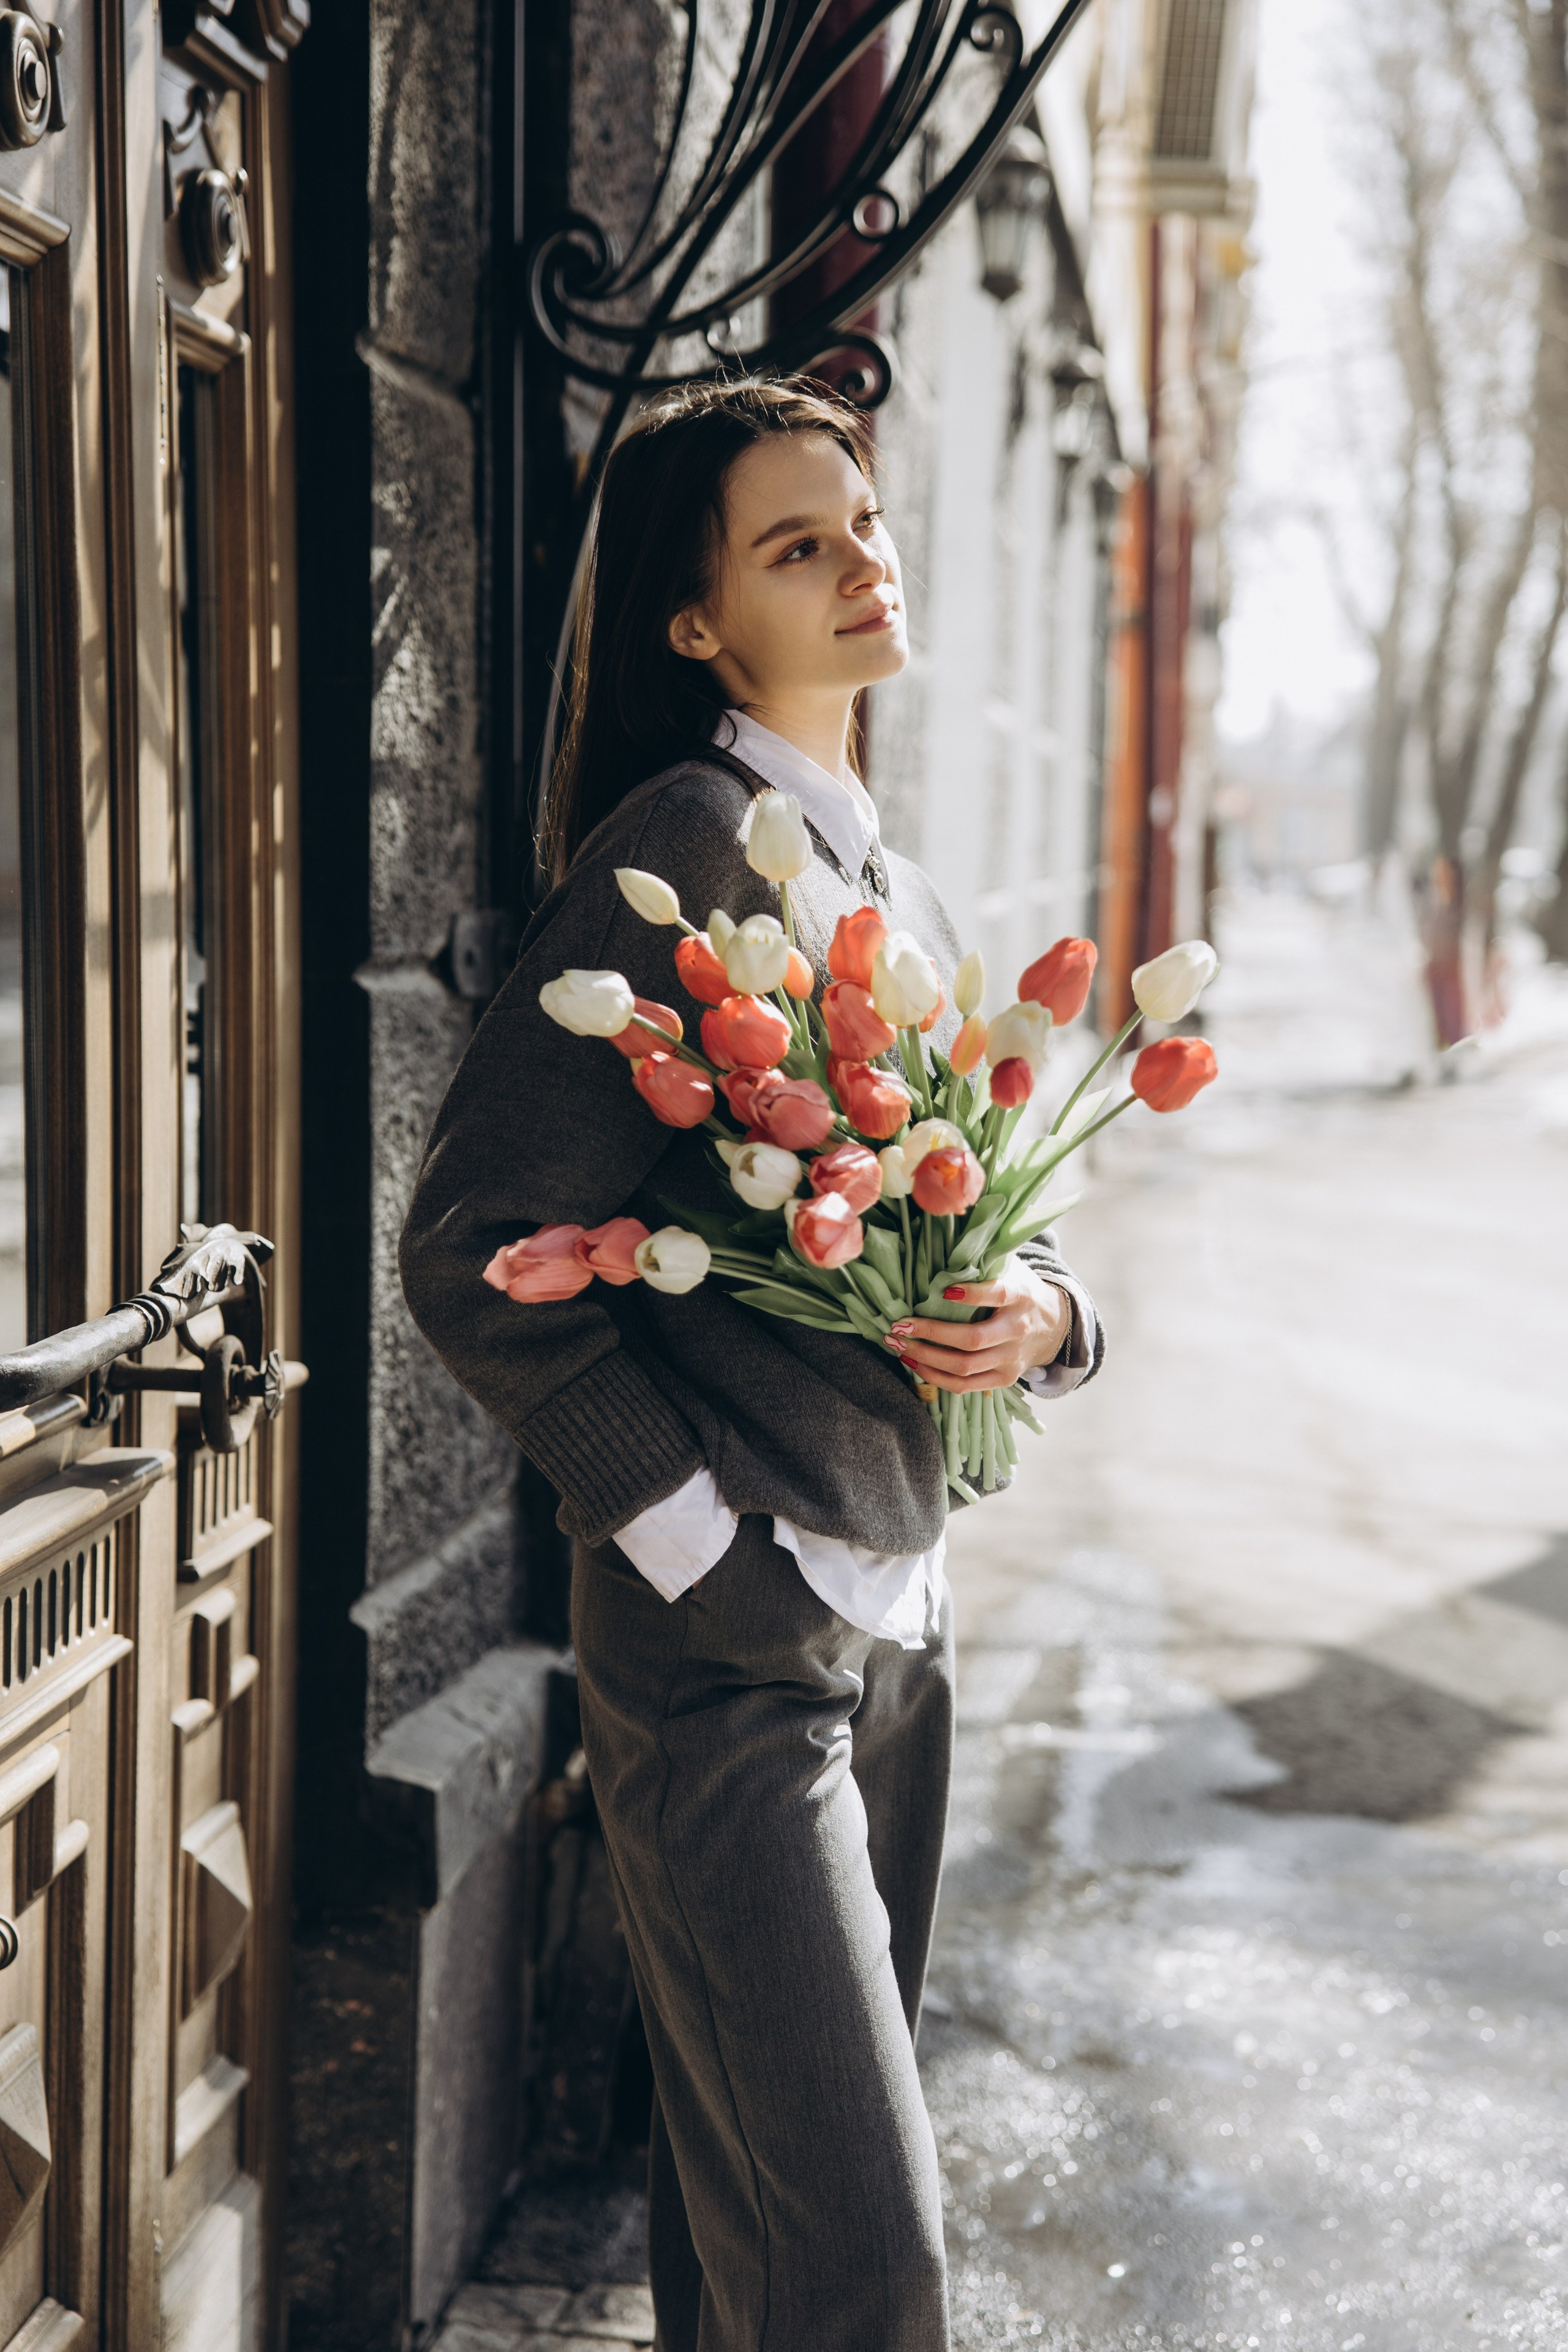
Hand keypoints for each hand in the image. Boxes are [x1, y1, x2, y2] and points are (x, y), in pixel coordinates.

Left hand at [884, 1258, 1071, 1394]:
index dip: (972, 1294)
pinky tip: (913, 1363)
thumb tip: (943, 1241)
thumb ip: (985, 1260)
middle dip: (931, 1333)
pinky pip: (965, 1386)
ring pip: (964, 1367)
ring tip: (897, 1345)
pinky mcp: (1004, 1379)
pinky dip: (935, 1377)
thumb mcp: (1012, 1269)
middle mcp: (1017, 1330)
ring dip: (925, 1358)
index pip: (999, 1294)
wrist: (1054, 1327)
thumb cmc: (1021, 1291)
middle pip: (973, 1339)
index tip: (943, 1289)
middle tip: (899, 1325)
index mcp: (1022, 1296)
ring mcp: (1011, 1358)